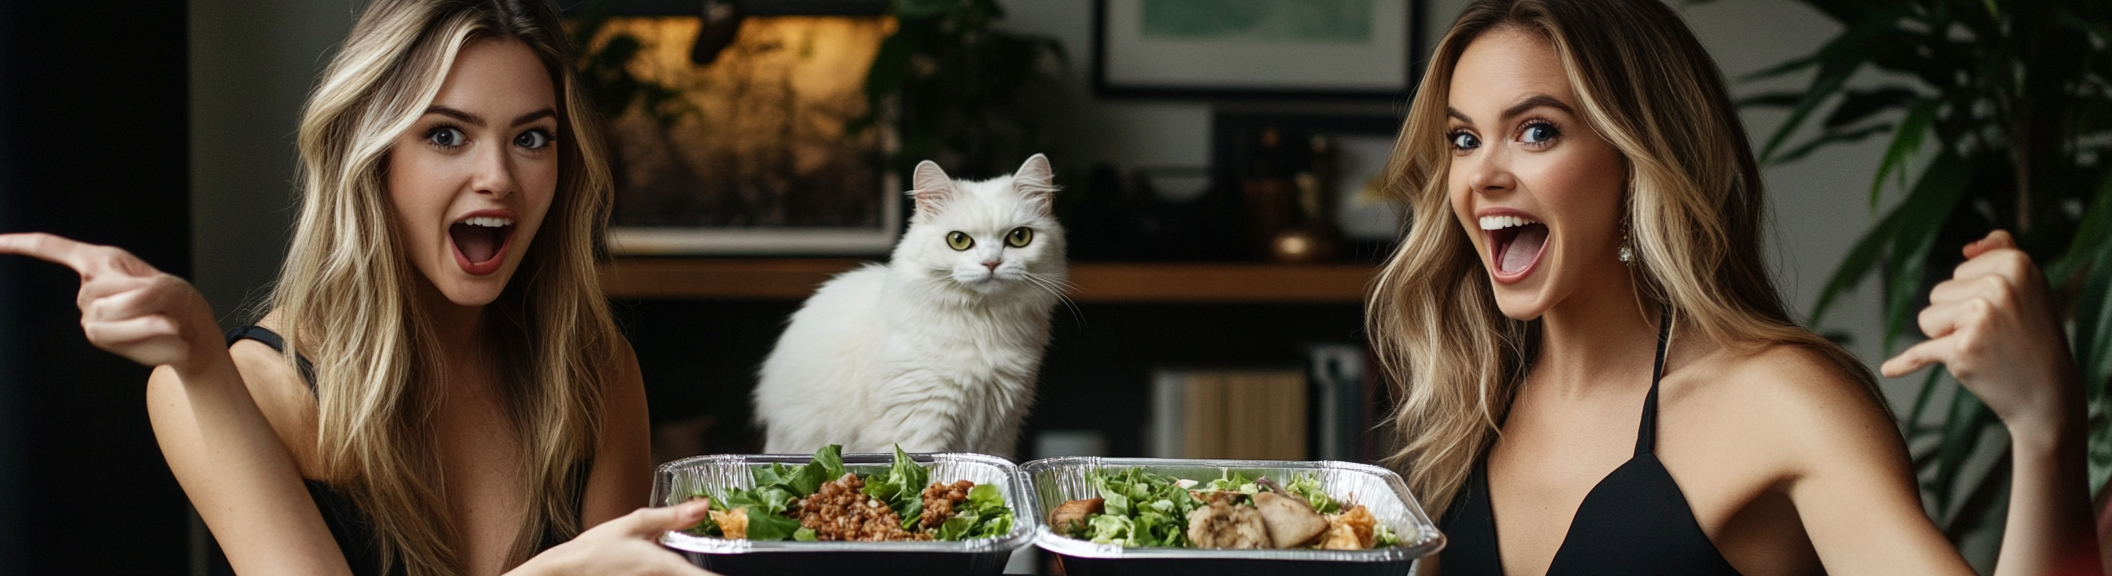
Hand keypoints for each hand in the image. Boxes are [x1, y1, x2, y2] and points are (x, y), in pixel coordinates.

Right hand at [0, 232, 221, 375]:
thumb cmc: (178, 303)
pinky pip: (111, 333)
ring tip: (164, 321)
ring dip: (144, 320)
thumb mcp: (170, 289)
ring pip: (106, 315)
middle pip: (99, 291)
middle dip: (140, 299)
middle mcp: (89, 285)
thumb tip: (112, 312)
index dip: (22, 244)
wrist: (188, 333)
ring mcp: (90, 312)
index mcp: (101, 260)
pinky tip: (161, 332)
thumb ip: (142, 294)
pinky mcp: (98, 335)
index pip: (52, 248)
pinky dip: (142, 332)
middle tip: (165, 307)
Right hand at [512, 501, 719, 575]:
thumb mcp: (634, 524)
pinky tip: (672, 569)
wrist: (563, 573)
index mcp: (665, 568)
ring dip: (693, 572)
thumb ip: (673, 517)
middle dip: (709, 572)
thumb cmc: (594, 551)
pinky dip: (678, 575)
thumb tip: (705, 506)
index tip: (748, 569)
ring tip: (691, 564)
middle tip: (728, 564)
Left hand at [1882, 230, 2083, 441]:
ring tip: (1985, 349)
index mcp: (2018, 264)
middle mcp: (2000, 286)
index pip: (1961, 271)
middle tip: (1997, 336)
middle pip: (1940, 293)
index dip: (1975, 294)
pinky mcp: (1961, 348)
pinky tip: (1889, 370)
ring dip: (1946, 337)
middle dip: (1958, 317)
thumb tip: (1968, 247)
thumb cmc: (2036, 340)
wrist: (2048, 396)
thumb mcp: (2031, 289)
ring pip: (1927, 318)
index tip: (2009, 312)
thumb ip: (2003, 255)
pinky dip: (1903, 364)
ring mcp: (1980, 316)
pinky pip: (1918, 352)